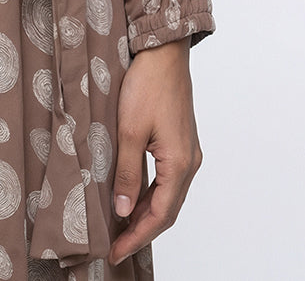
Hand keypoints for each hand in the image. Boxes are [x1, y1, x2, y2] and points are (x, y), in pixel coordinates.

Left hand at [108, 38, 201, 267]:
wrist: (163, 52)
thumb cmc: (147, 85)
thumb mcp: (129, 131)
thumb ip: (127, 173)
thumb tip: (123, 211)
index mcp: (179, 164)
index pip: (160, 216)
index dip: (137, 237)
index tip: (115, 252)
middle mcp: (189, 162)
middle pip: (167, 210)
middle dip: (141, 231)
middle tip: (115, 246)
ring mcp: (187, 152)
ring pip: (167, 196)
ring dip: (146, 213)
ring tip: (120, 228)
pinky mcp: (180, 142)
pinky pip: (167, 179)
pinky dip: (151, 194)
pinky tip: (132, 197)